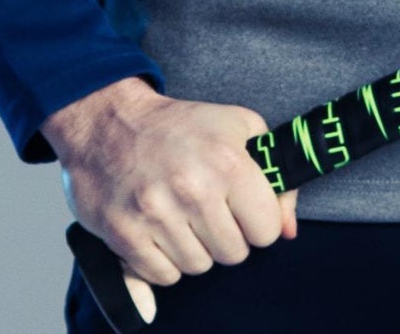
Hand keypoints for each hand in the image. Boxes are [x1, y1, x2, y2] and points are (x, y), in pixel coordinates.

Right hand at [41, 76, 297, 323]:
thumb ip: (275, 178)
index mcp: (228, 162)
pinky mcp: (126, 235)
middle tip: (208, 210)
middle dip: (226, 236)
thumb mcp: (240, 128)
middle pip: (234, 254)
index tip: (242, 208)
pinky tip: (159, 230)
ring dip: (194, 249)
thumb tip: (289, 231)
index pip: (266, 230)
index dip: (257, 222)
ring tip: (182, 216)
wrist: (109, 123)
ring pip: (198, 267)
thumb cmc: (180, 126)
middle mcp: (194, 190)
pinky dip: (164, 261)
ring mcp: (157, 215)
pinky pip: (163, 277)